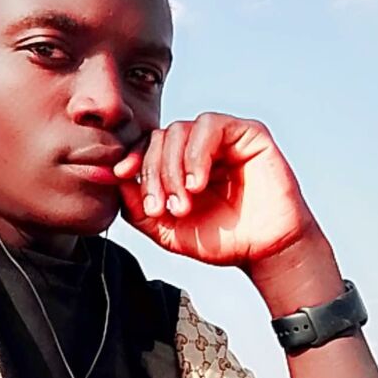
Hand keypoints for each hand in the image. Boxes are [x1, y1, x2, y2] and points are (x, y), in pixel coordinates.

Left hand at [114, 112, 316, 268]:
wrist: (264, 251)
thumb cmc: (222, 241)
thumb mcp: (168, 230)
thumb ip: (138, 207)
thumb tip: (113, 179)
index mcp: (180, 166)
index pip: (148, 148)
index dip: (132, 158)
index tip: (121, 175)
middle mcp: (200, 148)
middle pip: (160, 138)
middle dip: (155, 174)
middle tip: (162, 208)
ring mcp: (224, 139)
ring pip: (180, 130)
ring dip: (174, 167)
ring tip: (184, 202)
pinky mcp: (248, 133)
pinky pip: (211, 126)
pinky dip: (197, 153)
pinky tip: (199, 183)